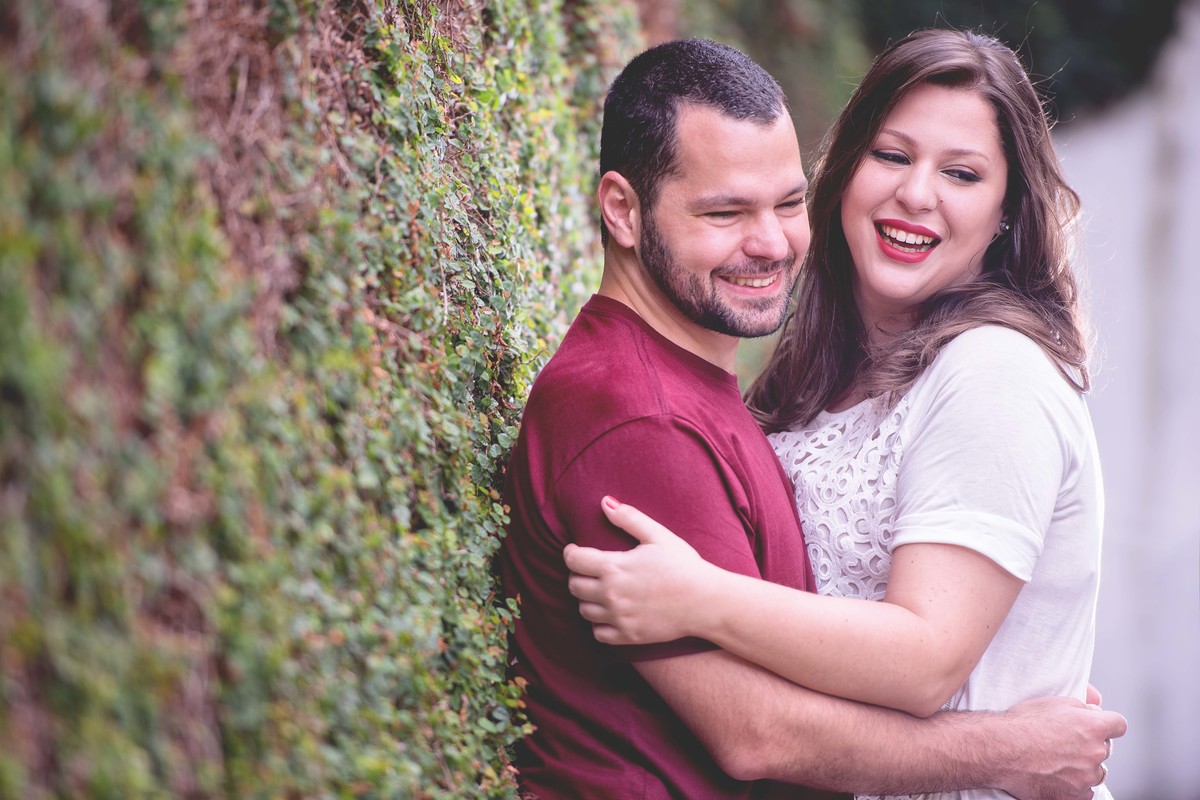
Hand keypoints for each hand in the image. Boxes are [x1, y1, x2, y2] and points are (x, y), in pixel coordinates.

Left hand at [563, 496, 716, 644]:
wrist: (707, 602)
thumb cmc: (684, 565)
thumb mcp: (658, 536)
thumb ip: (629, 518)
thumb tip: (605, 502)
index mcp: (615, 567)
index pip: (573, 560)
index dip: (570, 552)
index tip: (575, 550)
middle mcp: (611, 595)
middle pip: (574, 586)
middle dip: (577, 575)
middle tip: (589, 569)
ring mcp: (619, 617)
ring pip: (583, 610)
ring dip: (587, 599)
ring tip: (600, 589)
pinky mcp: (628, 636)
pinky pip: (598, 633)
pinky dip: (599, 623)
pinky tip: (610, 612)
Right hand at [995, 695, 1125, 799]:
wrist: (1000, 750)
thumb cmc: (1021, 724)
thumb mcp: (1052, 702)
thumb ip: (1081, 705)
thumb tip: (1096, 708)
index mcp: (1093, 727)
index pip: (1118, 725)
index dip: (1107, 724)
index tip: (1098, 726)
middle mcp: (1095, 753)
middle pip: (1106, 749)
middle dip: (1091, 745)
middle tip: (1066, 743)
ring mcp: (1086, 777)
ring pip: (1097, 772)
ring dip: (1084, 767)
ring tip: (1058, 760)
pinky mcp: (1074, 796)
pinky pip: (1085, 792)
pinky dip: (1074, 786)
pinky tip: (1055, 776)